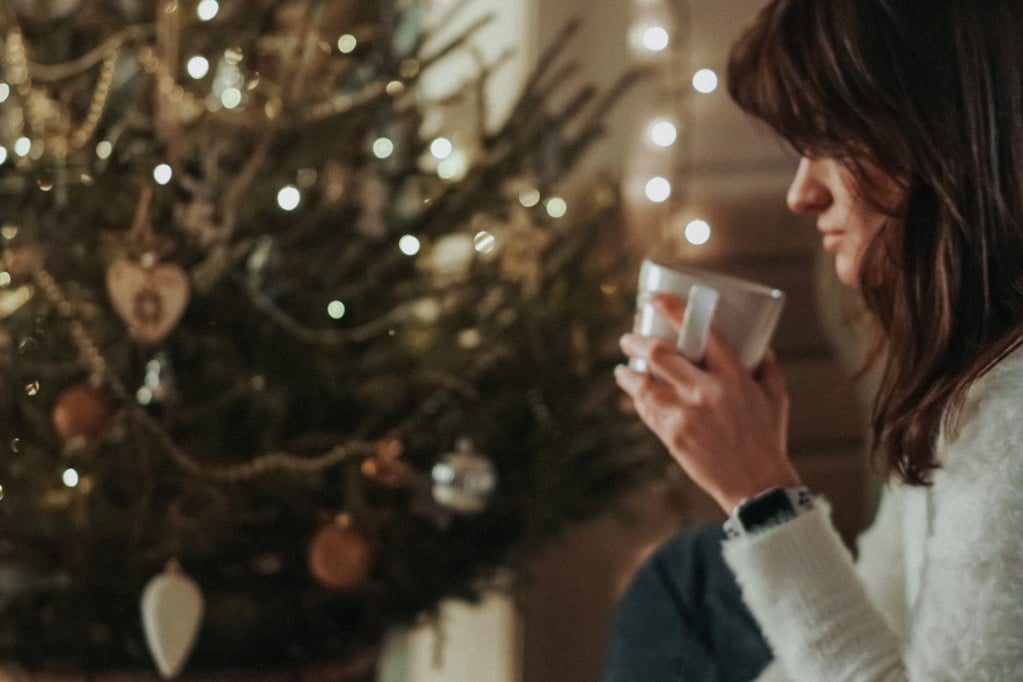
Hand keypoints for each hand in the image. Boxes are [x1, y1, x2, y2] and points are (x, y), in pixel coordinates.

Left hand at [615, 294, 800, 512]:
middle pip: (660, 354)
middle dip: (637, 340)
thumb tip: (757, 341)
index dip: (673, 310)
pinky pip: (646, 410)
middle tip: (628, 337)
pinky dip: (637, 398)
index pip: (702, 332)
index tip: (655, 299)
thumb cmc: (768, 438)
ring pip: (643, 384)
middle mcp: (706, 392)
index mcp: (734, 377)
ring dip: (627, 372)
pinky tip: (634, 393)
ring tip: (623, 368)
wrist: (757, 486)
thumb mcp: (776, 396)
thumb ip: (766, 365)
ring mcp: (686, 415)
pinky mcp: (672, 436)